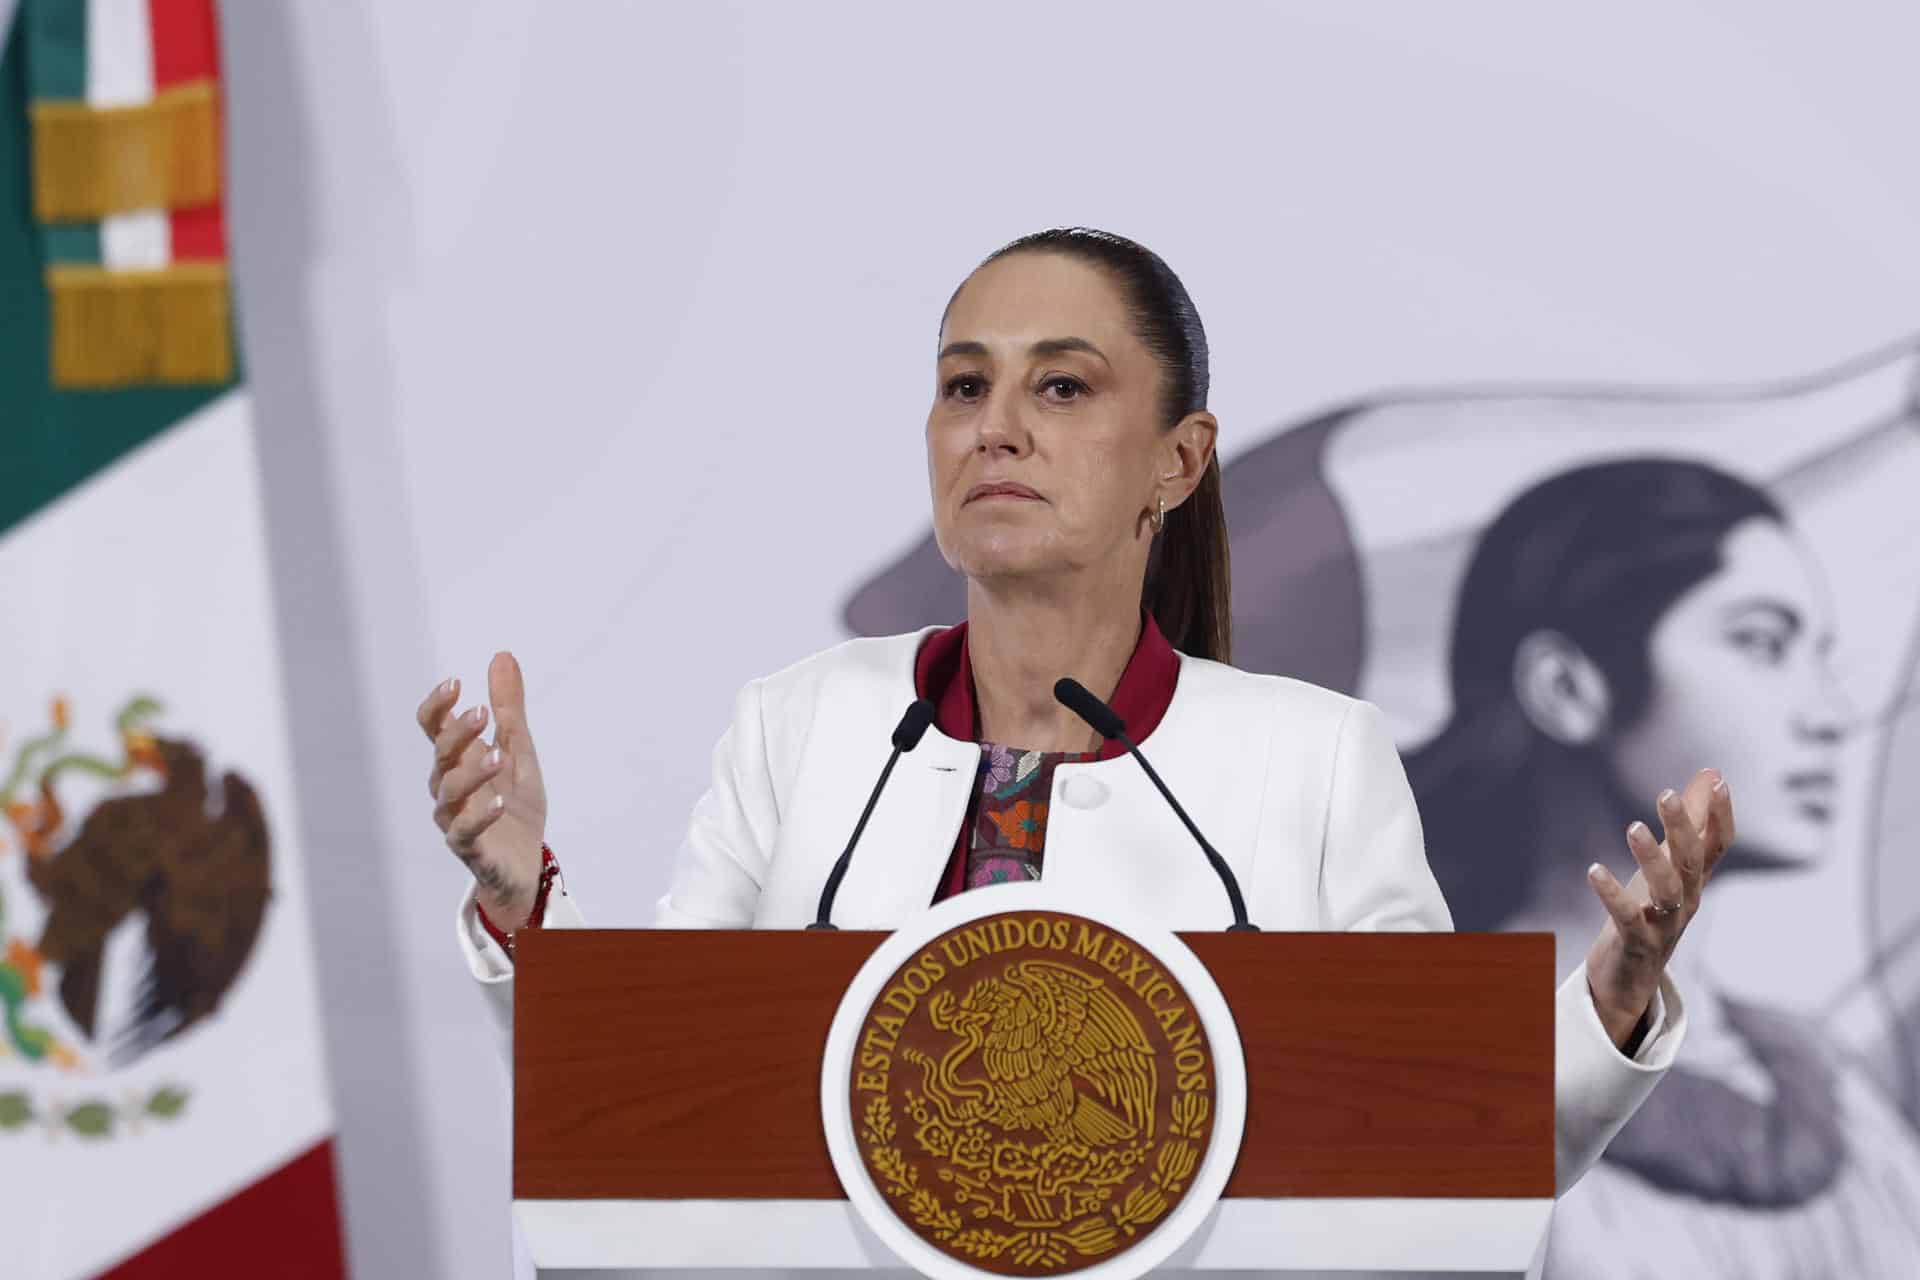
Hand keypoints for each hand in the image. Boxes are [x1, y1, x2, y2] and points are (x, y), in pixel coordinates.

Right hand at [417, 651, 548, 928]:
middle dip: (457, 733)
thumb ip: (509, 708)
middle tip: (481, 713)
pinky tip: (498, 802)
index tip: (455, 684)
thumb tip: (503, 655)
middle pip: (440, 755)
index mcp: (458, 760)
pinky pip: (465, 832)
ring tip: (497, 756)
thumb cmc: (514, 805)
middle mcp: (449, 787)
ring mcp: (456, 818)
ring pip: (449, 792)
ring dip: (472, 772)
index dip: (437, 706)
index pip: (433, 728)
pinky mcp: (471, 849)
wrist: (526, 865)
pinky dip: (480, 816)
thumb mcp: (519, 750)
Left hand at [1583, 767, 1734, 1048]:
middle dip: (1683, 827)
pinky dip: (1612, 894)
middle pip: (1692, 862)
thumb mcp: (1670, 862)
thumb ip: (1692, 819)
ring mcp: (1665, 924)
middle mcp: (1687, 900)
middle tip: (1667, 793)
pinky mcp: (1637, 943)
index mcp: (1695, 879)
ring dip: (1651, 858)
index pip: (1719, 845)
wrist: (1630, 978)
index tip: (1720, 782)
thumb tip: (1712, 773)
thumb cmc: (1651, 910)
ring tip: (1633, 828)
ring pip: (1666, 890)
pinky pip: (1628, 917)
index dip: (1722, 815)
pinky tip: (1594, 869)